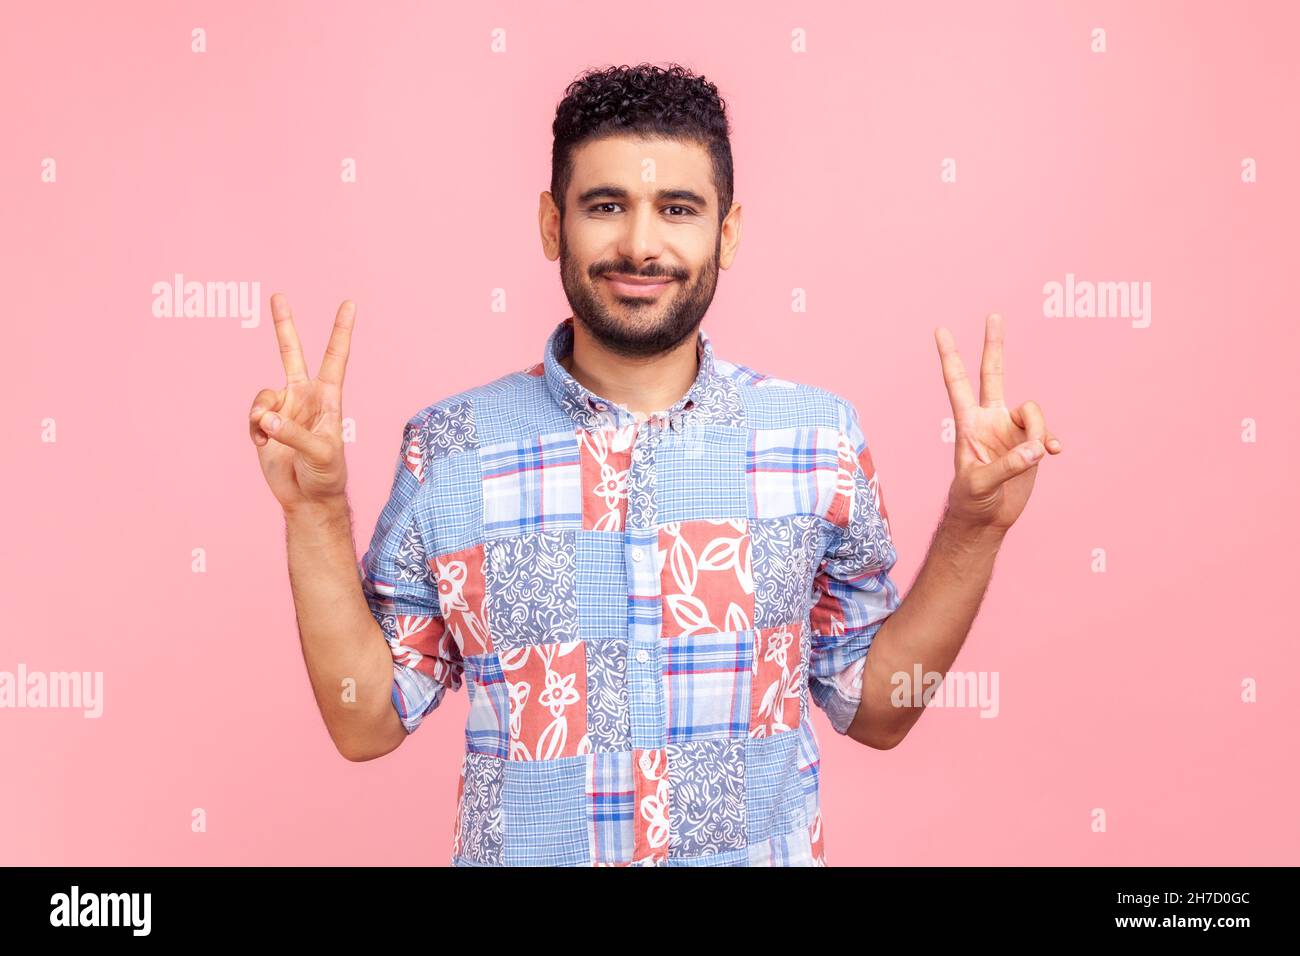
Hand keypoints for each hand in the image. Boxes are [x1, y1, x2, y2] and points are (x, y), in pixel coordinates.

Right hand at [249, 293, 355, 513]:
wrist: (307, 497)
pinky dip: (254, 428)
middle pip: (292, 354)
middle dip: (284, 326)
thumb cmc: (326, 474)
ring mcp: (284, 409)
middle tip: (278, 296)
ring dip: (260, 412)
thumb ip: (293, 433)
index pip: (335, 357)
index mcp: (328, 398)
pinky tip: (263, 443)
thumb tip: (267, 417)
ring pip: (263, 394)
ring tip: (267, 432)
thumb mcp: (320, 453)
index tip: (349, 304)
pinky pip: (253, 415)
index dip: (341, 331)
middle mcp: (305, 397)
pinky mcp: (266, 424)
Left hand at [934, 313, 1061, 531]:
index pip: (957, 382)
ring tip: (1035, 456)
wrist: (987, 518)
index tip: (940, 329)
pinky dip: (1051, 441)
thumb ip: (1007, 466)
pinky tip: (1053, 454)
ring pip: (1033, 411)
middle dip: (994, 345)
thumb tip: (1036, 449)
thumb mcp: (980, 484)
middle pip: (993, 374)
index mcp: (968, 423)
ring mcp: (1010, 429)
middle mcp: (990, 419)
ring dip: (1039, 430)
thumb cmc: (971, 501)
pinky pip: (1047, 432)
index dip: (950, 356)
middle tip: (993, 314)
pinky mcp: (1030, 443)